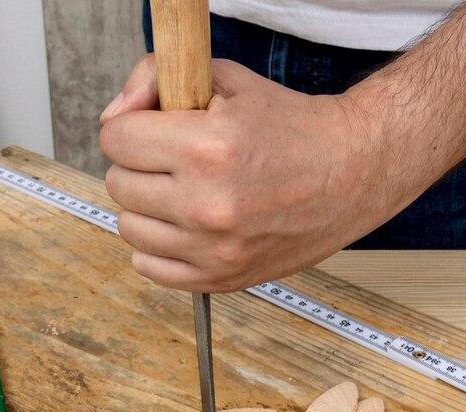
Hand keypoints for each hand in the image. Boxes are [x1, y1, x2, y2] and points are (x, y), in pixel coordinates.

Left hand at [99, 56, 410, 292]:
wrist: (352, 172)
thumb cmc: (292, 126)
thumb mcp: (226, 79)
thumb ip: (156, 80)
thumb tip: (112, 116)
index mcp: (207, 148)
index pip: (115, 140)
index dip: (132, 128)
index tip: (154, 129)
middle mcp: (207, 204)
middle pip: (118, 184)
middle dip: (139, 165)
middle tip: (174, 159)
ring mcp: (213, 249)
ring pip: (129, 227)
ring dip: (147, 207)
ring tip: (183, 192)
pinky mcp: (221, 278)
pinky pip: (149, 267)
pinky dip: (158, 247)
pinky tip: (185, 226)